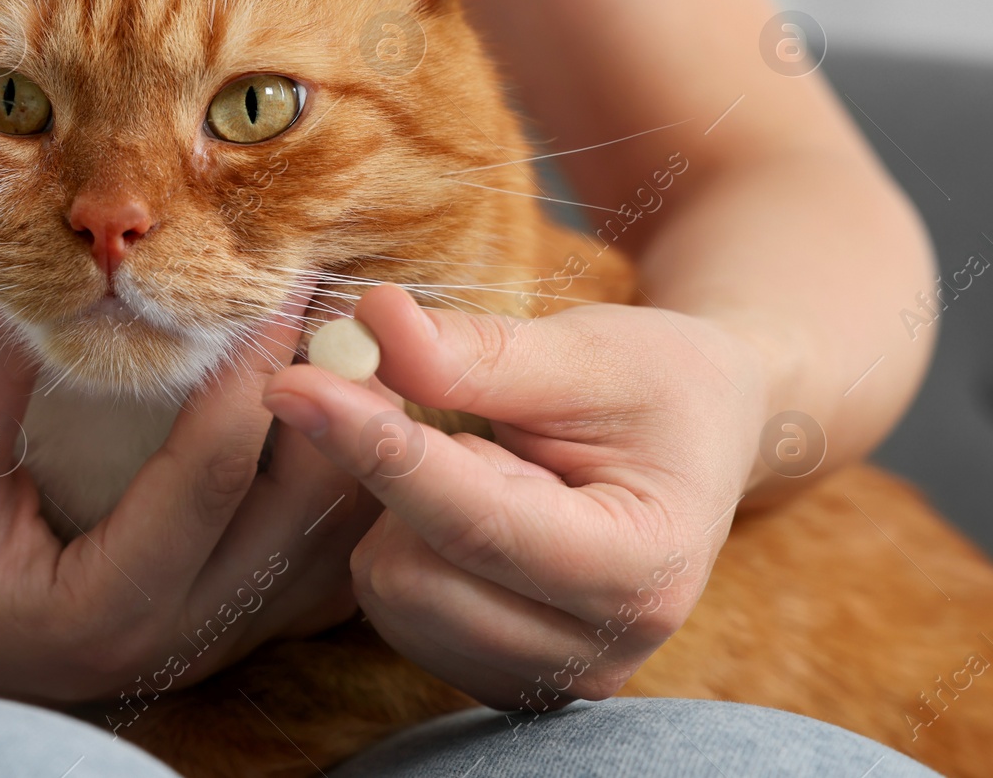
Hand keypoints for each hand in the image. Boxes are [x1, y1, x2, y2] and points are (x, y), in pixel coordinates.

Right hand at [0, 298, 373, 704]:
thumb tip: (30, 269)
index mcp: (108, 604)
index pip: (214, 473)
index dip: (255, 367)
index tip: (280, 279)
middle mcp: (181, 636)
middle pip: (304, 514)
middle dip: (335, 403)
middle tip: (343, 306)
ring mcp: (214, 644)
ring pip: (330, 549)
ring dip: (352, 449)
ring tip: (349, 353)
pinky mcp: (225, 634)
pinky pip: (318, 572)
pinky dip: (340, 499)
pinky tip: (334, 430)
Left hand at [260, 284, 765, 709]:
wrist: (703, 437)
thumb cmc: (656, 384)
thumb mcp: (585, 350)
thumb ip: (476, 350)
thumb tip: (371, 322)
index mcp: (641, 567)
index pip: (472, 519)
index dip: (374, 446)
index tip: (295, 384)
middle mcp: (597, 650)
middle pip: (412, 574)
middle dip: (391, 473)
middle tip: (426, 401)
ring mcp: (545, 675)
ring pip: (388, 596)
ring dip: (395, 509)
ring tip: (475, 458)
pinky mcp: (498, 675)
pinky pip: (391, 613)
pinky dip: (400, 542)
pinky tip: (462, 503)